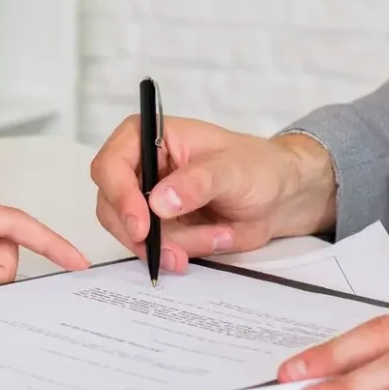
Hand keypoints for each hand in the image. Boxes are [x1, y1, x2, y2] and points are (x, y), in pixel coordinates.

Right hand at [89, 115, 336, 272]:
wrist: (278, 196)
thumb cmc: (256, 167)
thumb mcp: (232, 169)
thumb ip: (197, 183)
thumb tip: (159, 202)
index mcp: (147, 136)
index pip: (111, 165)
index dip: (119, 196)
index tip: (142, 226)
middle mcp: (138, 167)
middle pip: (111, 205)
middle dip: (144, 233)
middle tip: (173, 252)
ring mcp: (144, 199)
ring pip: (130, 233)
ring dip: (169, 245)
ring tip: (215, 237)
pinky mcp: (157, 227)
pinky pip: (152, 248)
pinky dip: (178, 253)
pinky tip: (212, 241)